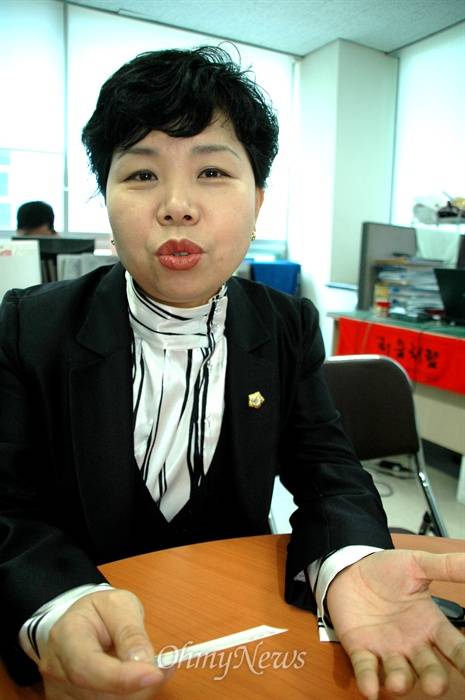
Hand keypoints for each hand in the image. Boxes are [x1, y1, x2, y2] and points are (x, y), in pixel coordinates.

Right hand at [38, 589, 172, 698]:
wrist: (81, 622)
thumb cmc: (100, 611)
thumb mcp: (119, 605)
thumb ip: (130, 631)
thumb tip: (143, 661)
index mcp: (65, 635)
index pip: (87, 666)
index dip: (120, 677)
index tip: (153, 673)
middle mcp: (57, 668)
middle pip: (97, 692)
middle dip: (135, 685)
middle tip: (163, 670)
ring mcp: (61, 690)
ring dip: (135, 692)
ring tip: (153, 670)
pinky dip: (129, 696)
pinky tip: (141, 679)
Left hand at [326, 549, 464, 698]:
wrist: (349, 567)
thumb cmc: (386, 570)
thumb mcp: (418, 565)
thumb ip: (447, 567)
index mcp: (430, 625)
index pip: (455, 648)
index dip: (464, 659)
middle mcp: (413, 644)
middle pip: (431, 670)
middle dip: (434, 680)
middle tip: (435, 684)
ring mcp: (387, 649)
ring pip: (400, 675)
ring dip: (400, 681)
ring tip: (398, 681)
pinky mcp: (360, 649)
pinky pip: (366, 669)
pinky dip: (368, 680)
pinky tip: (370, 688)